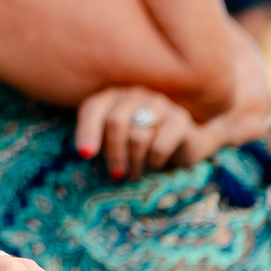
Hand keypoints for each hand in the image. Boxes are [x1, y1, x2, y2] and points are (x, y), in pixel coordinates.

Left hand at [73, 86, 205, 178]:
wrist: (184, 139)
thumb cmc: (140, 139)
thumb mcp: (115, 138)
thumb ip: (99, 139)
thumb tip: (86, 153)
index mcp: (112, 97)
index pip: (93, 109)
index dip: (87, 132)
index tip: (85, 154)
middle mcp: (134, 95)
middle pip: (115, 123)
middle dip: (113, 153)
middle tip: (116, 174)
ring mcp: (158, 104)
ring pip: (137, 136)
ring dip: (134, 161)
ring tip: (134, 173)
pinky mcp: (179, 119)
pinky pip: (160, 145)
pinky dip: (153, 161)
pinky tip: (154, 164)